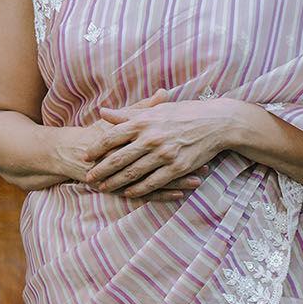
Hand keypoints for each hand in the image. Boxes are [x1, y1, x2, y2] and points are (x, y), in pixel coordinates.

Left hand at [83, 87, 226, 198]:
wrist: (216, 123)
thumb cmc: (185, 113)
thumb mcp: (155, 110)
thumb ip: (128, 113)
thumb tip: (103, 112)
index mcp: (143, 121)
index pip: (112, 136)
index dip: (97, 148)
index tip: (86, 155)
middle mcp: (151, 138)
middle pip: (119, 157)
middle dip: (101, 169)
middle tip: (88, 177)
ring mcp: (164, 154)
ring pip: (133, 172)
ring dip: (116, 182)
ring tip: (103, 188)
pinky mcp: (177, 167)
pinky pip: (153, 182)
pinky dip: (139, 189)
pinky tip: (129, 193)